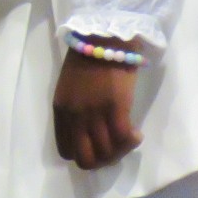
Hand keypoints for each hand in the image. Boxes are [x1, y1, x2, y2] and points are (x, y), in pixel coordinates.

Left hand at [52, 46, 141, 169]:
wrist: (102, 36)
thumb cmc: (87, 58)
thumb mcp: (69, 89)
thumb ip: (75, 112)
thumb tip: (90, 136)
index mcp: (61, 110)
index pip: (66, 151)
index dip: (84, 153)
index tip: (97, 145)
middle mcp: (75, 116)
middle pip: (87, 159)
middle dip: (103, 160)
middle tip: (115, 148)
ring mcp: (94, 113)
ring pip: (107, 153)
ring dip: (120, 151)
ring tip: (128, 138)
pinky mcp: (116, 107)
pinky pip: (123, 139)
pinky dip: (131, 142)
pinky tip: (136, 133)